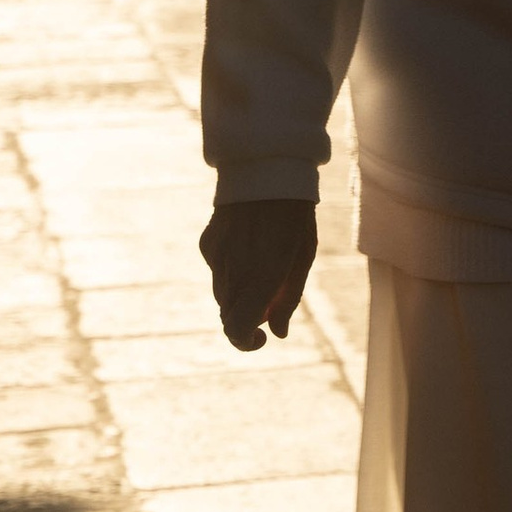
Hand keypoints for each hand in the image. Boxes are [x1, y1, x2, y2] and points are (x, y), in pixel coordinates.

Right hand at [200, 198, 317, 351]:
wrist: (266, 168)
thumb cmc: (294, 213)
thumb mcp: (303, 256)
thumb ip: (289, 298)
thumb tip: (277, 332)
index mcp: (262, 276)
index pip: (237, 328)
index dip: (246, 342)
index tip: (261, 338)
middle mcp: (234, 270)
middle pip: (228, 316)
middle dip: (246, 320)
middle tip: (268, 307)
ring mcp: (216, 257)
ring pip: (222, 295)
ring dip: (239, 295)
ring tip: (263, 267)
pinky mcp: (207, 243)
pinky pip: (217, 270)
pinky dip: (231, 272)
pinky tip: (247, 247)